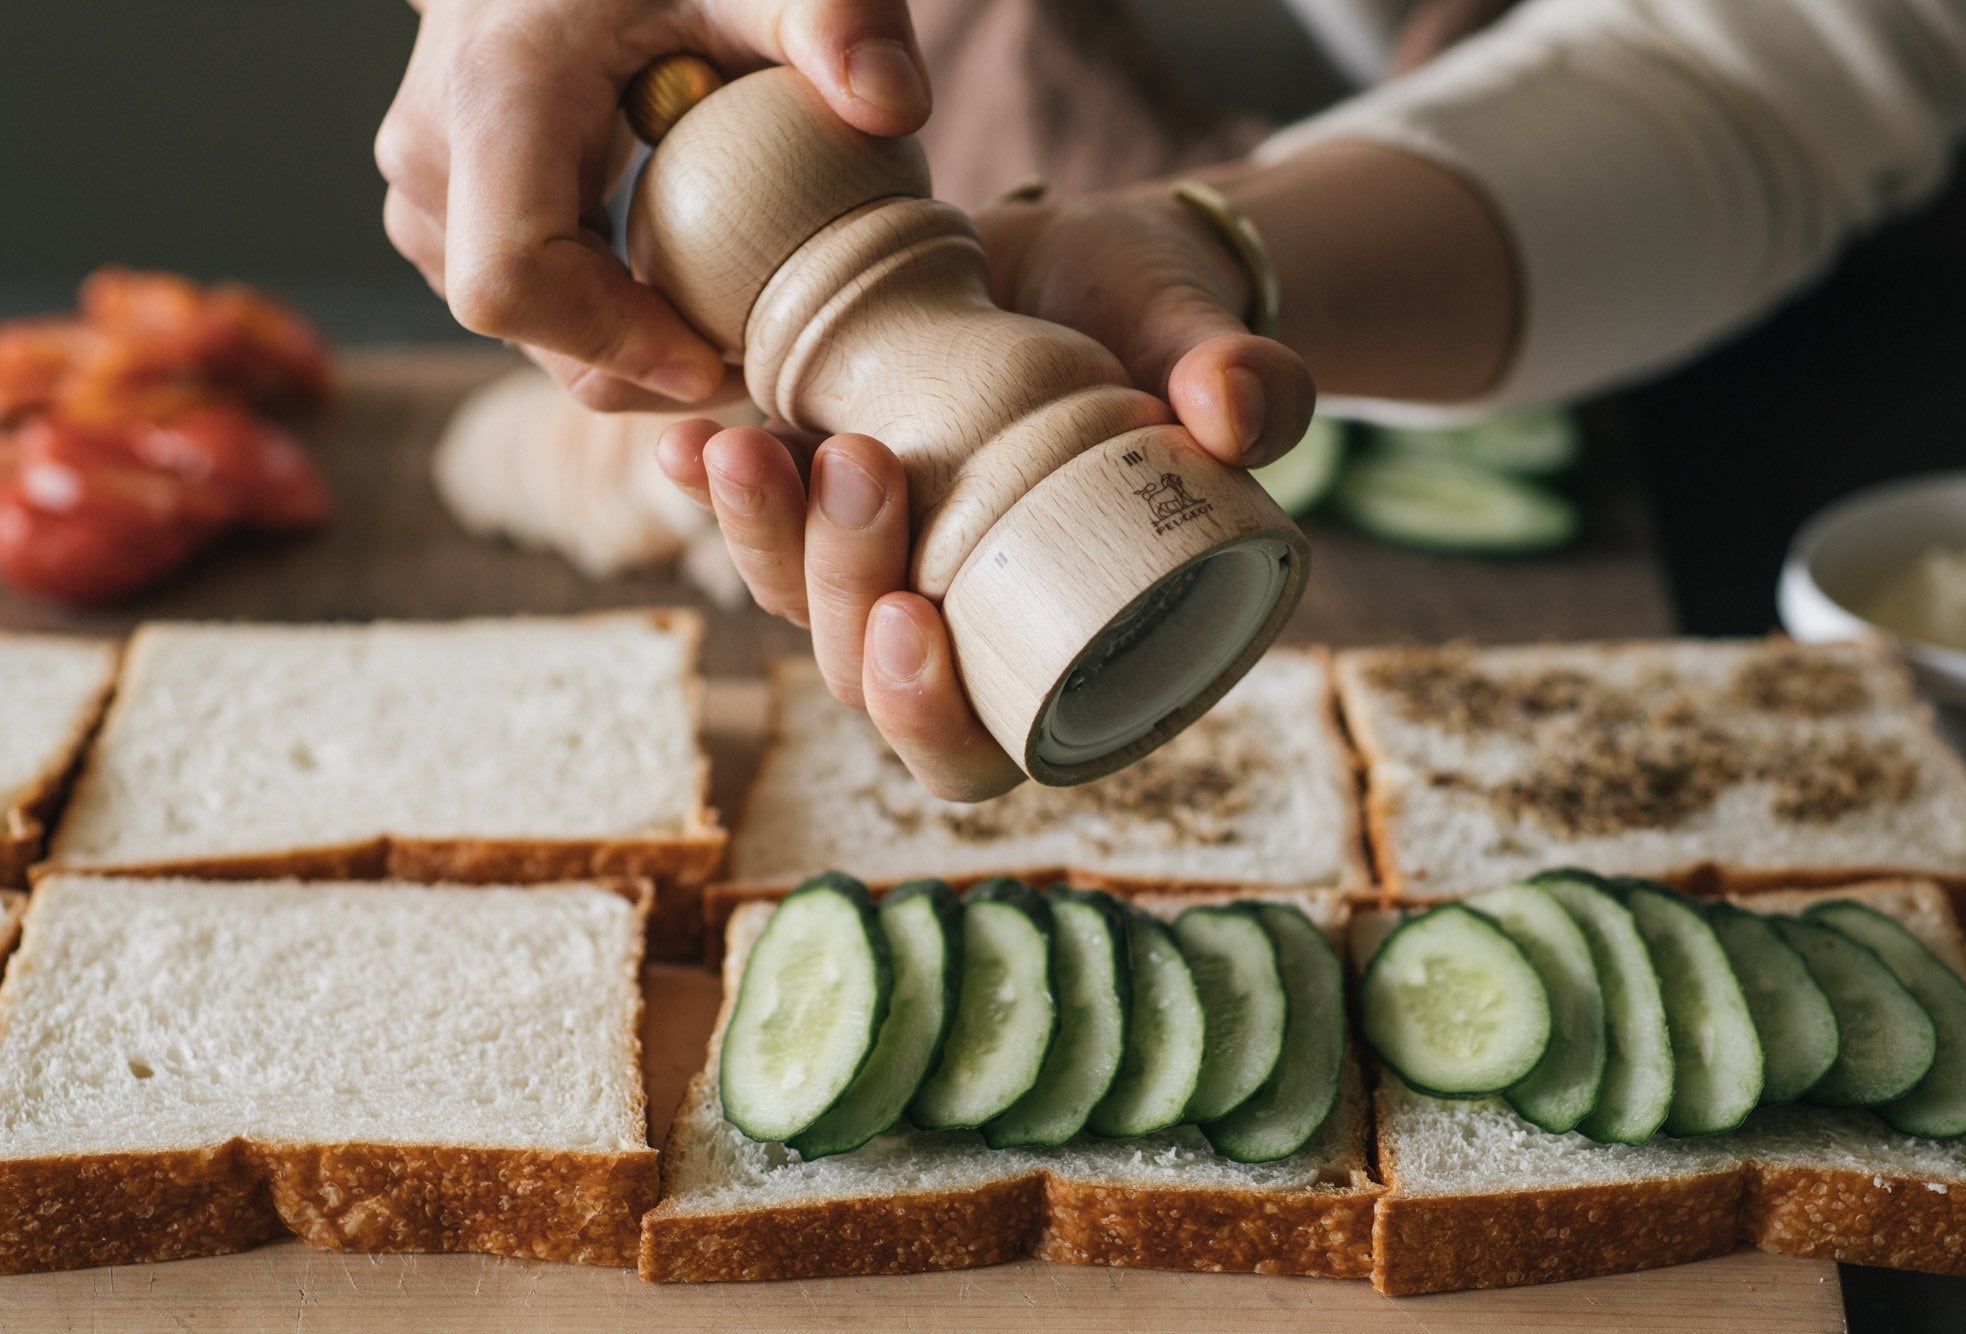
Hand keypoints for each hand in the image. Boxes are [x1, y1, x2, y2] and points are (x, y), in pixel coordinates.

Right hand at [376, 0, 928, 411]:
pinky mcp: (444, 203)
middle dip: (639, 364)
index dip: (611, 346)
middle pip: (524, 326)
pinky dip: (601, 311)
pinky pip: (520, 292)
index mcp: (493, 100)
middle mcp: (433, 152)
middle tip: (758, 360)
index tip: (717, 359)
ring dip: (623, 345)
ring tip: (731, 324)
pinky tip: (688, 286)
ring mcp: (425, 184)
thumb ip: (833, 21)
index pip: (509, 284)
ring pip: (521, 325)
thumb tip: (897, 108)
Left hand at [656, 186, 1315, 800]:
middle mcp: (953, 630)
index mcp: (1054, 651)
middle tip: (863, 465)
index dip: (926, 716)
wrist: (1081, 264)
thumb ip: (1252, 381)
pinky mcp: (820, 499)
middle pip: (858, 672)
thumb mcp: (1210, 348)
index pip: (975, 751)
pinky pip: (752, 517)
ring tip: (747, 446)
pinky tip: (682, 438)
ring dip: (757, 537)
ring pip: (791, 601)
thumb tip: (1233, 412)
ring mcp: (877, 567)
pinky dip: (709, 486)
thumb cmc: (1163, 328)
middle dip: (835, 587)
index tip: (915, 620)